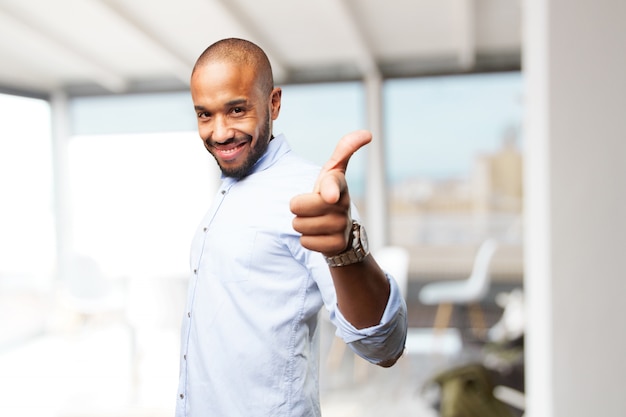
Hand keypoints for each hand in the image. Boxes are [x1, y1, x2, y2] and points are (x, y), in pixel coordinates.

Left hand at [290, 130, 371, 255]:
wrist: (342, 232)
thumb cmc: (330, 196)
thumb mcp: (333, 173)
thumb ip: (344, 150)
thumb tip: (367, 133)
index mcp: (339, 184)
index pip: (332, 184)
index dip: (329, 189)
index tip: (329, 195)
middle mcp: (342, 204)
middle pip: (298, 207)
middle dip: (297, 208)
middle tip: (310, 208)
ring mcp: (341, 226)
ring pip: (299, 225)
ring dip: (301, 224)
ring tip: (315, 221)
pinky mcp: (336, 245)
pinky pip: (305, 242)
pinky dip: (307, 240)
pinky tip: (319, 236)